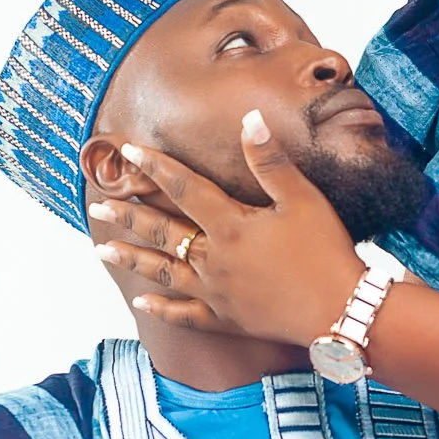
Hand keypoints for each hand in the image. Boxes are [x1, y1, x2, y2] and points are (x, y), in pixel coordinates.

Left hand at [90, 119, 363, 343]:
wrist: (341, 311)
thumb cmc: (326, 252)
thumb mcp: (302, 199)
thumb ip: (270, 161)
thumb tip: (249, 119)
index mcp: (230, 226)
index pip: (184, 188)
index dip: (156, 166)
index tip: (128, 150)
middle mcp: (215, 259)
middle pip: (163, 232)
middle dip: (128, 215)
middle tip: (97, 204)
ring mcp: (217, 293)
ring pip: (164, 272)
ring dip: (131, 258)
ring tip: (100, 248)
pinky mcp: (228, 319)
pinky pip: (186, 314)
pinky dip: (162, 308)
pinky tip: (141, 303)